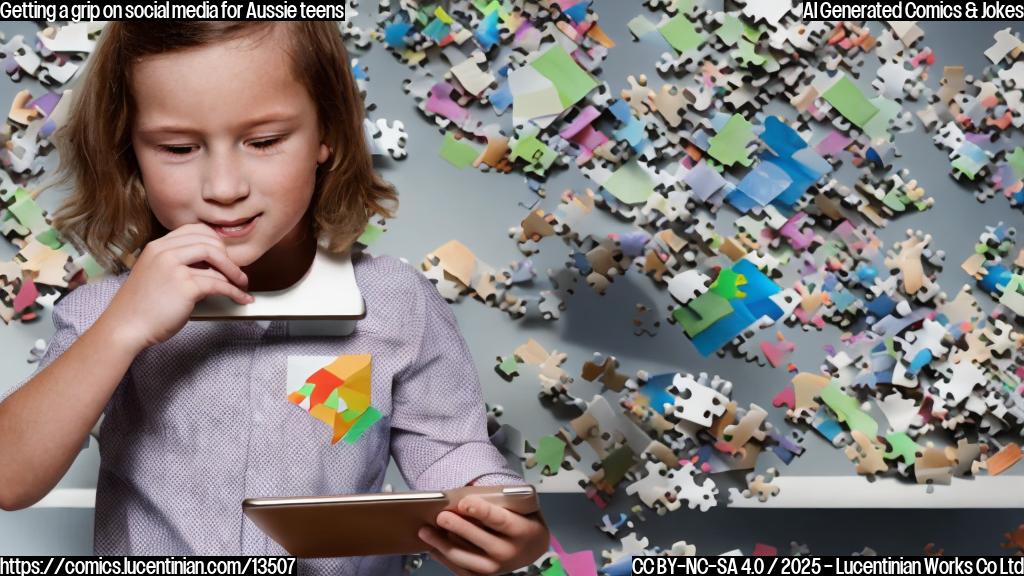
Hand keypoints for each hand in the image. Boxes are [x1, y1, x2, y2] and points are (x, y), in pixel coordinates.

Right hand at [101, 223, 252, 352]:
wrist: (124, 327)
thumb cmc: (140, 307)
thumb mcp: (154, 274)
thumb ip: (174, 264)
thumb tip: (209, 265)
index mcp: (157, 247)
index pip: (194, 230)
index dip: (215, 241)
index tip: (224, 255)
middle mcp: (164, 252)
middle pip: (209, 243)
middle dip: (228, 258)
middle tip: (236, 272)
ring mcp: (174, 267)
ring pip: (217, 261)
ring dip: (235, 274)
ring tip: (242, 285)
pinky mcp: (185, 286)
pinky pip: (219, 284)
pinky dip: (234, 292)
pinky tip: (241, 298)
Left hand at [418, 495, 550, 574]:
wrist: (531, 548)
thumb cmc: (523, 522)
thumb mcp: (521, 507)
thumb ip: (500, 500)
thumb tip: (468, 492)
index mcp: (523, 531)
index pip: (500, 520)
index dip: (481, 511)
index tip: (463, 502)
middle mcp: (510, 552)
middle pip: (480, 539)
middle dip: (458, 527)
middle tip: (441, 516)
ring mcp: (497, 568)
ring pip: (466, 557)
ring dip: (443, 544)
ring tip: (426, 531)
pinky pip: (460, 569)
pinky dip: (444, 558)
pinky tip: (432, 547)